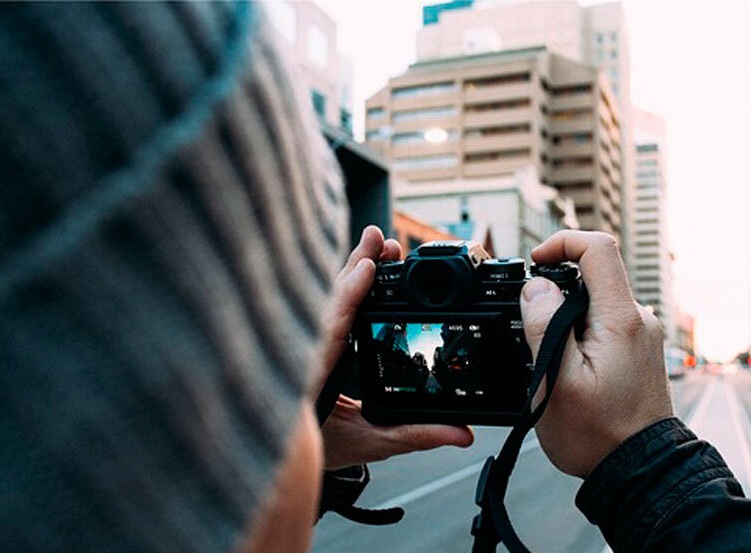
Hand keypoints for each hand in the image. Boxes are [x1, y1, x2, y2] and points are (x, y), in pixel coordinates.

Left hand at [317, 226, 473, 470]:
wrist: (288, 459)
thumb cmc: (324, 450)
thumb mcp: (372, 443)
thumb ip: (416, 434)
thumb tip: (461, 433)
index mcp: (311, 377)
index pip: (328, 328)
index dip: (347, 295)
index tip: (367, 267)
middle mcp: (305, 353)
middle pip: (328, 301)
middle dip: (356, 267)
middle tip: (381, 241)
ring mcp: (307, 345)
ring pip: (325, 300)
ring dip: (353, 271)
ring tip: (379, 247)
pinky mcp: (314, 342)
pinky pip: (328, 309)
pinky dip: (347, 286)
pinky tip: (365, 269)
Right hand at [519, 231, 673, 477]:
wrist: (638, 471)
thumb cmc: (597, 435)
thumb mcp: (556, 382)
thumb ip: (544, 327)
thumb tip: (536, 288)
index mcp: (620, 319)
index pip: (598, 249)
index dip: (562, 243)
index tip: (535, 262)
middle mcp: (638, 319)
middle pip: (593, 276)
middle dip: (556, 293)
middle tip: (532, 331)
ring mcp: (640, 335)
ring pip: (595, 303)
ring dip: (566, 320)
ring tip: (553, 364)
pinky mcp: (637, 350)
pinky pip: (603, 324)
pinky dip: (580, 335)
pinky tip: (570, 371)